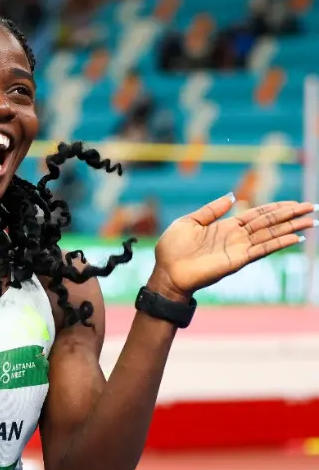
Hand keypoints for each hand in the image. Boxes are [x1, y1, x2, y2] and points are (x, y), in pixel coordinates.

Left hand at [152, 194, 315, 297]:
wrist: (166, 273)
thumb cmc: (172, 249)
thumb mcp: (189, 221)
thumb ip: (211, 210)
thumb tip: (233, 197)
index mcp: (225, 227)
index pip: (256, 214)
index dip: (275, 208)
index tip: (294, 203)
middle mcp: (236, 238)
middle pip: (269, 223)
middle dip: (290, 215)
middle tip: (312, 208)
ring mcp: (238, 249)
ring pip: (270, 235)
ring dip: (291, 228)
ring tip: (311, 221)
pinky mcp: (236, 260)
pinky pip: (262, 249)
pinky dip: (279, 243)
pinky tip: (295, 237)